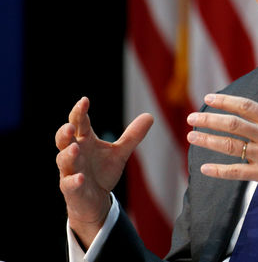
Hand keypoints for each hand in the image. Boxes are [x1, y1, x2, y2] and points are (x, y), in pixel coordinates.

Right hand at [55, 97, 153, 245]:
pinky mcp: (71, 189)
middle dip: (65, 133)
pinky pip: (69, 184)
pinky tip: (80, 178)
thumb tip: (150, 115)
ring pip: (63, 160)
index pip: (80, 123)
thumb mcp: (120, 152)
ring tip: (75, 149)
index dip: (79, 112)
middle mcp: (75, 154)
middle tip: (70, 126)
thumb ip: (132, 135)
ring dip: (68, 155)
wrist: (96, 200)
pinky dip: (74, 181)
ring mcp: (70, 171)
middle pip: (64, 140)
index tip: (84, 100)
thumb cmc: (102, 171)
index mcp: (84, 141)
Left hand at [187, 92, 257, 206]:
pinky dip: (218, 171)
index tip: (208, 99)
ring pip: (230, 146)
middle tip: (192, 118)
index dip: (225, 101)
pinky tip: (204, 168)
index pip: (245, 106)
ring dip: (208, 141)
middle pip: (232, 124)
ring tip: (192, 138)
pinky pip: (236, 172)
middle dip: (209, 120)